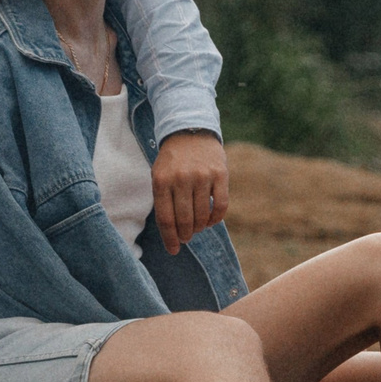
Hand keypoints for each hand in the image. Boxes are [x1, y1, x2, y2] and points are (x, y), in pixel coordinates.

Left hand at [151, 129, 229, 255]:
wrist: (190, 131)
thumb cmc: (173, 161)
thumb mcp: (159, 176)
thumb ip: (164, 201)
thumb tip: (172, 234)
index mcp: (161, 180)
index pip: (165, 219)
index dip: (170, 239)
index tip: (173, 250)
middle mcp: (181, 178)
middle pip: (185, 220)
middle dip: (185, 235)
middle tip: (186, 238)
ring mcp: (202, 176)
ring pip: (202, 215)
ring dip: (199, 227)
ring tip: (196, 228)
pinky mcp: (221, 174)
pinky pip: (221, 206)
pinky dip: (215, 219)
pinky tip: (210, 221)